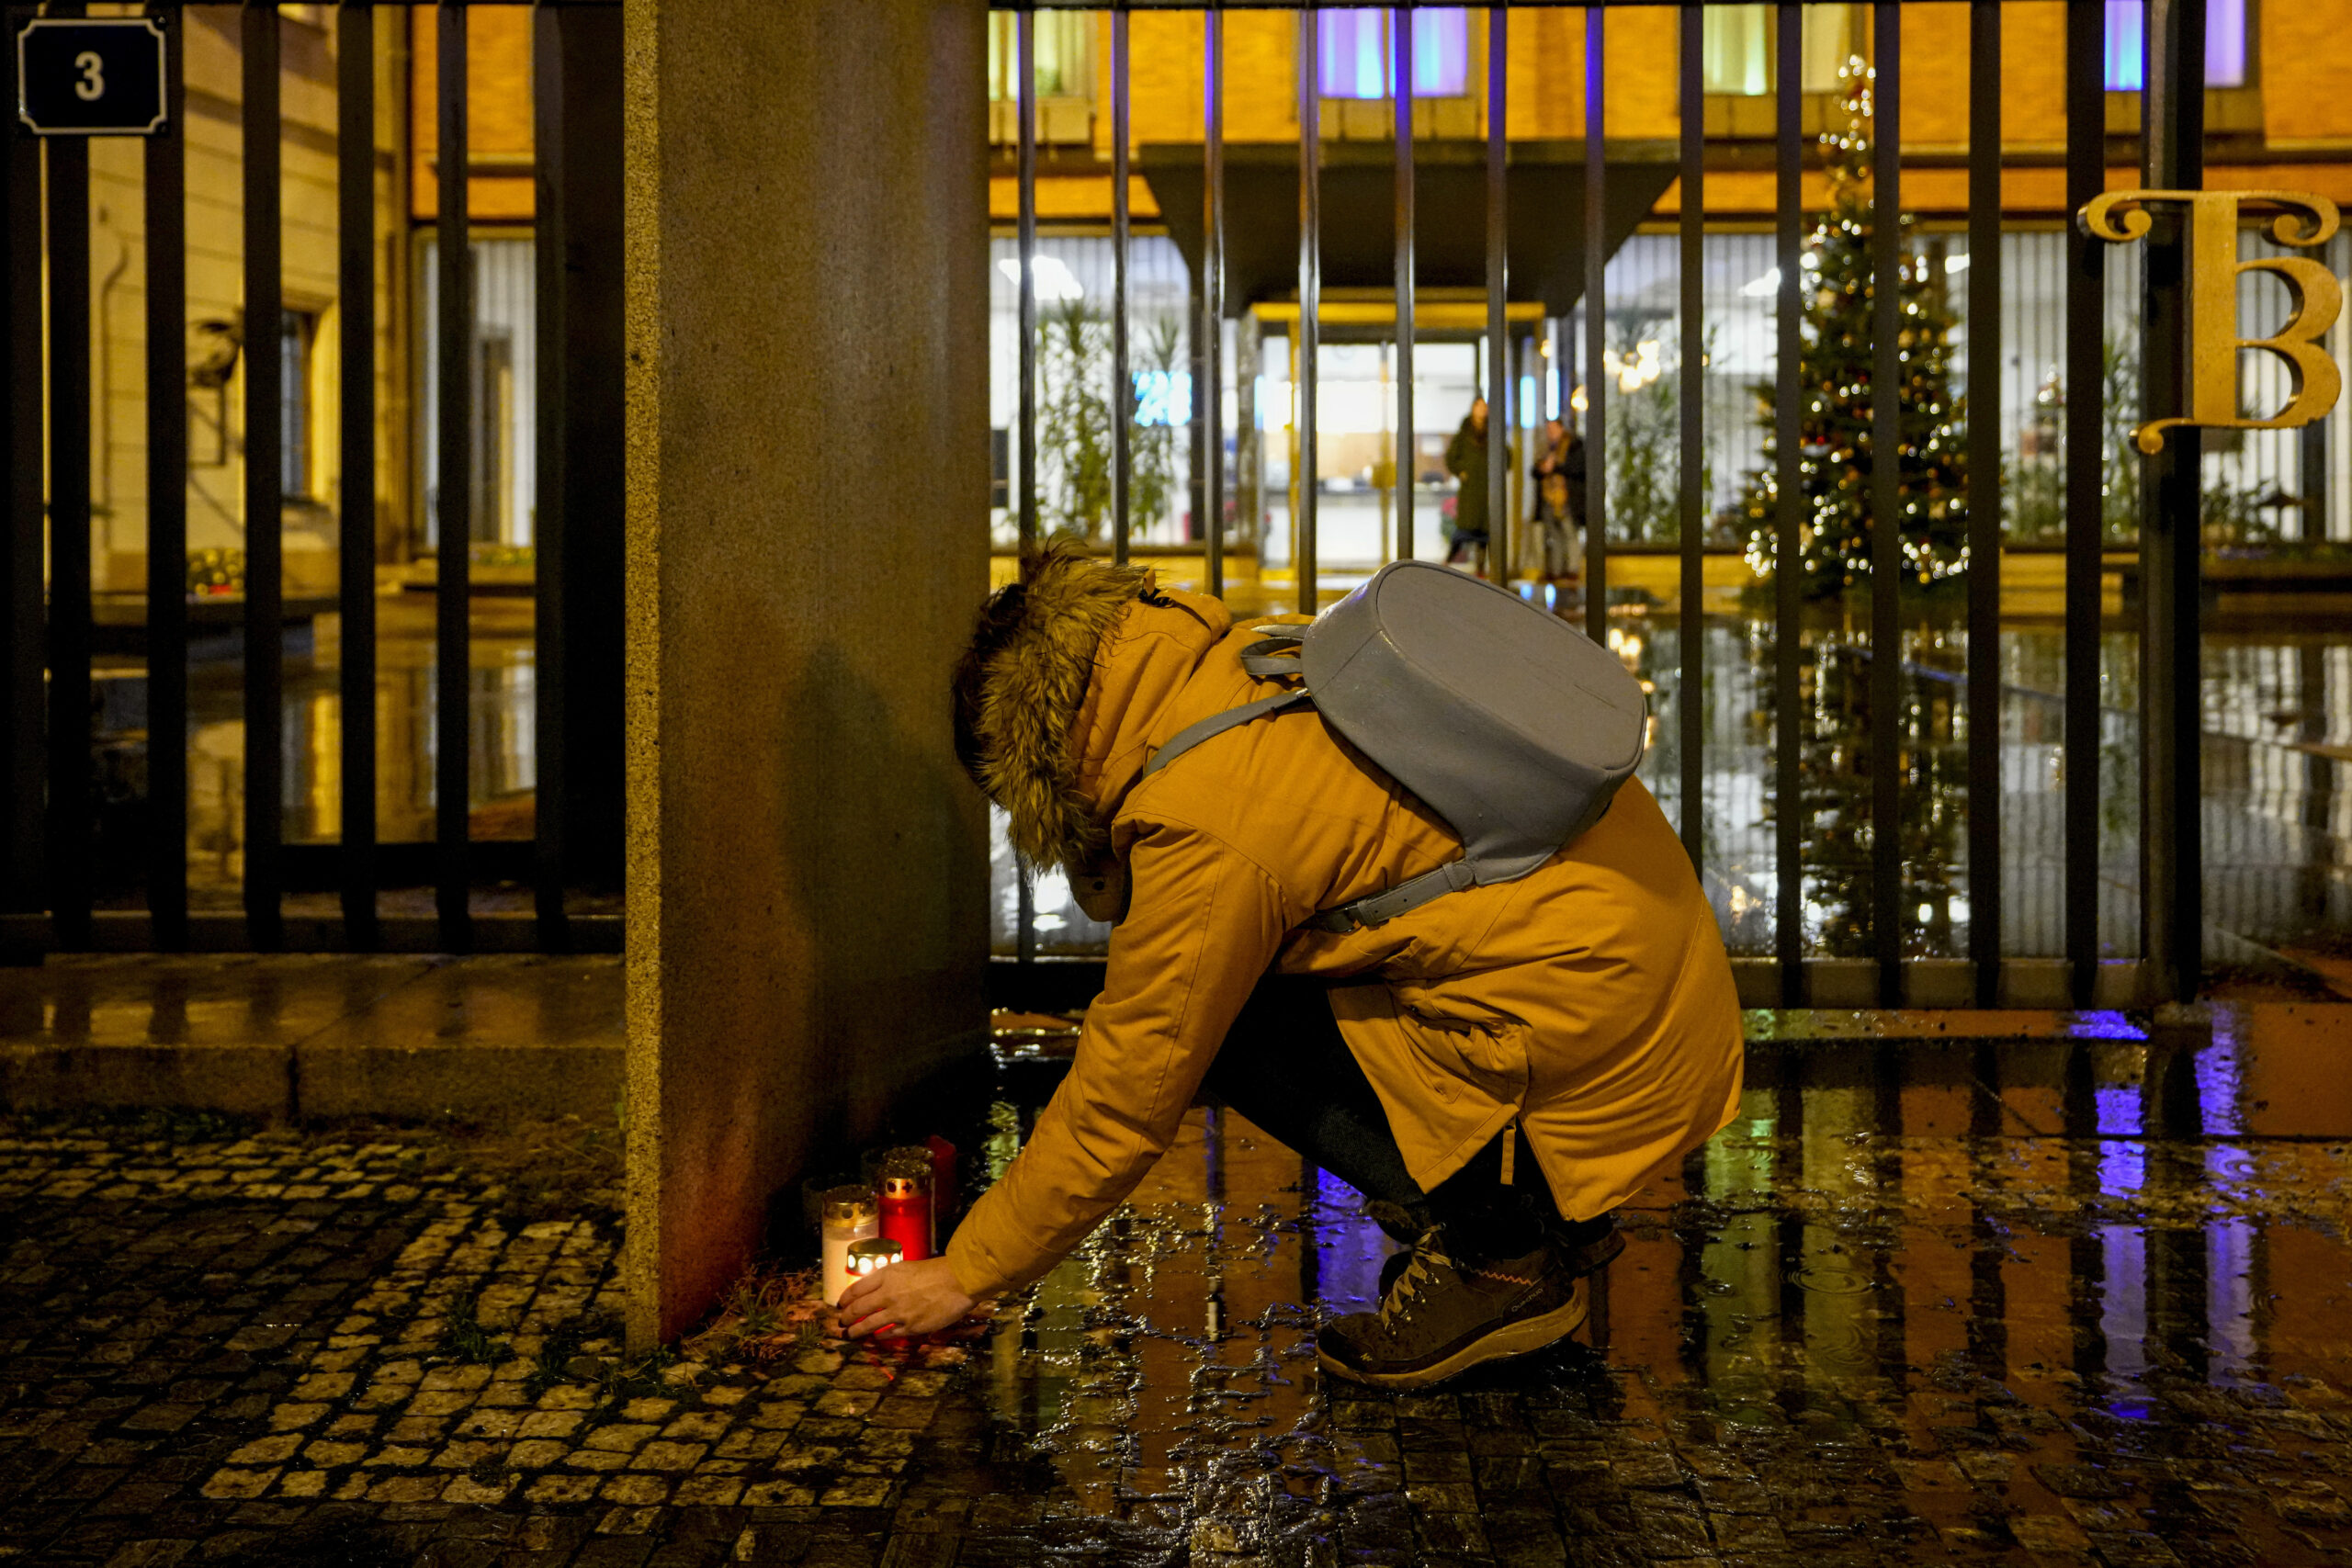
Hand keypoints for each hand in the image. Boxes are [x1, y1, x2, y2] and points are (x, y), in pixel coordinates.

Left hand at [837, 1256, 974, 1339]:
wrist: (958, 1281)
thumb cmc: (935, 1271)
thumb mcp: (906, 1267)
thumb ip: (888, 1278)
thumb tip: (874, 1290)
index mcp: (886, 1276)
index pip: (857, 1289)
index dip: (845, 1298)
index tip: (840, 1304)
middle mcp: (888, 1294)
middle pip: (858, 1309)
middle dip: (846, 1317)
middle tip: (841, 1322)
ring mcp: (898, 1313)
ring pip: (868, 1325)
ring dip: (856, 1331)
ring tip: (850, 1335)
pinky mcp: (910, 1327)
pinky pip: (888, 1334)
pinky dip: (879, 1336)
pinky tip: (877, 1338)